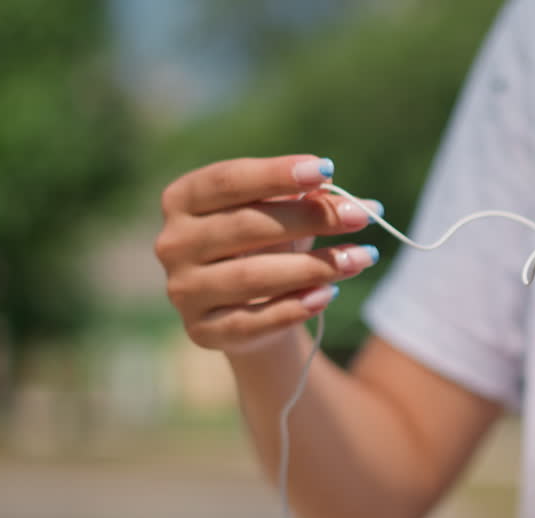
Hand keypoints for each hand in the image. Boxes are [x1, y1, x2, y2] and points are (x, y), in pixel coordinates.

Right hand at [155, 155, 384, 354]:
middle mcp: (173, 243)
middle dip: (310, 219)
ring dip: (314, 267)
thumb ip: (304, 197)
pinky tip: (330, 294)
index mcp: (182, 200)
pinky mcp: (202, 331)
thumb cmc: (266, 245)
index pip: (229, 180)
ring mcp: (183, 290)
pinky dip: (295, 307)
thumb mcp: (282, 213)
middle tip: (362, 216)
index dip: (276, 174)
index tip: (327, 169)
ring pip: (252, 277)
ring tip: (361, 258)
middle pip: (245, 226)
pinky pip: (253, 320)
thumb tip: (340, 192)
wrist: (250, 309)